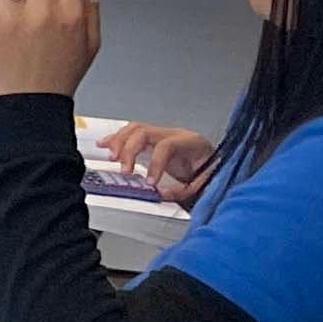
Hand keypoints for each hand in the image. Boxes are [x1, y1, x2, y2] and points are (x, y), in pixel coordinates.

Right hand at [100, 121, 216, 205]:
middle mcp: (176, 133)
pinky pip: (132, 133)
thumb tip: (160, 192)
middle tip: (125, 170)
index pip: (166, 146)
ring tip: (112, 158)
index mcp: (191, 142)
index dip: (155, 164)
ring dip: (119, 142)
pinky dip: (117, 139)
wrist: (218, 162)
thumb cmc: (213, 171)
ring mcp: (164, 133)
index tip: (149, 182)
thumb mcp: (204, 184)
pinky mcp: (155, 139)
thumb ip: (183, 190)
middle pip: (144, 132)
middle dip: (130, 150)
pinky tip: (104, 144)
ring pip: (135, 128)